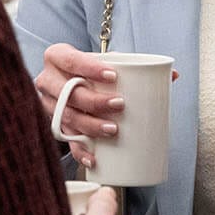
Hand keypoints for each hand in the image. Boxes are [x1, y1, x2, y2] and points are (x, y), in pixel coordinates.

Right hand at [35, 43, 124, 170]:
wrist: (71, 81)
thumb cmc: (89, 69)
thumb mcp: (100, 60)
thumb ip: (128, 64)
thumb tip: (167, 74)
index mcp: (57, 57)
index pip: (71, 60)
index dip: (90, 68)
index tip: (113, 76)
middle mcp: (48, 80)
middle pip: (68, 92)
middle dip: (94, 101)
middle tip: (119, 104)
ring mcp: (48, 104)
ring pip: (66, 117)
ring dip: (90, 125)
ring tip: (113, 129)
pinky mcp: (53, 124)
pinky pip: (65, 140)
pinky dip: (80, 150)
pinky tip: (93, 157)